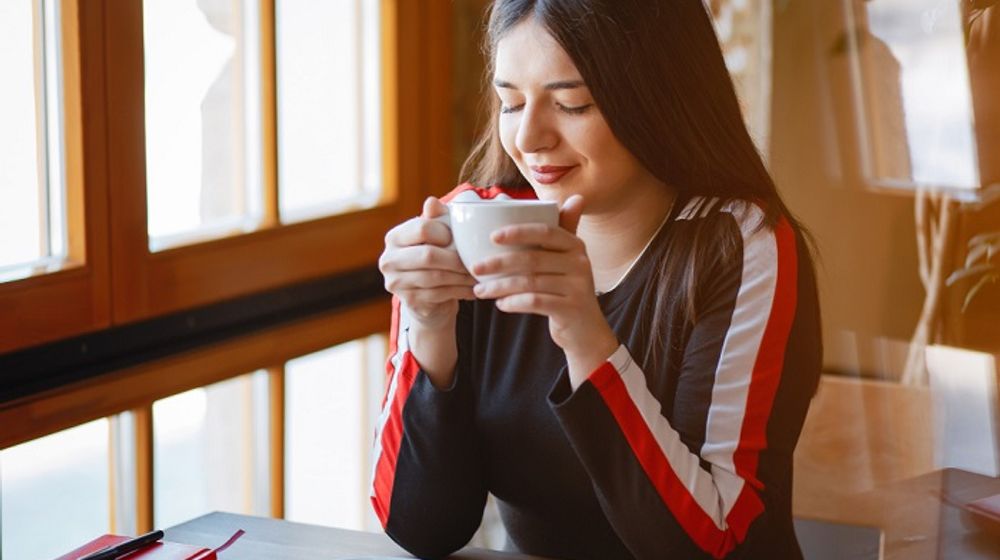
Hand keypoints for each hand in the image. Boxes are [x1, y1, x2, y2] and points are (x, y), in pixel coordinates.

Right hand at [379, 197, 476, 329]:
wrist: (427, 296)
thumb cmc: (435, 256)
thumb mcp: (437, 234)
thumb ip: (436, 217)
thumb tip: (431, 202)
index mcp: (394, 237)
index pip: (422, 228)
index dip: (445, 233)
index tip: (459, 240)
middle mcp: (388, 260)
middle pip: (428, 255)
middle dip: (456, 259)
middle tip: (475, 261)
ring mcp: (395, 282)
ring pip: (436, 277)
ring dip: (461, 277)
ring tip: (477, 275)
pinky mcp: (407, 301)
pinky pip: (439, 294)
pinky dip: (460, 291)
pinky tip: (473, 289)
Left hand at [471, 195, 617, 378]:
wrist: (585, 329)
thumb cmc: (566, 289)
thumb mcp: (565, 259)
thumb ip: (561, 230)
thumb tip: (573, 197)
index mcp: (575, 245)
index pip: (546, 231)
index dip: (519, 231)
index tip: (491, 236)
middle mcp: (580, 263)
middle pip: (533, 258)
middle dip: (499, 263)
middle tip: (474, 268)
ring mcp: (578, 287)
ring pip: (530, 282)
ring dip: (500, 286)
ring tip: (480, 290)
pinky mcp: (572, 308)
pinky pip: (536, 303)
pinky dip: (514, 303)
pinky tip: (500, 304)